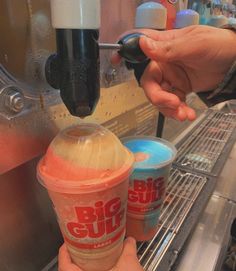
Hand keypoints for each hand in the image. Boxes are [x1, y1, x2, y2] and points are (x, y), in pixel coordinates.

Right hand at [112, 25, 235, 120]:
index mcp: (163, 48)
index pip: (138, 47)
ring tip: (184, 114)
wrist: (235, 63)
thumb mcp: (193, 45)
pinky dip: (178, 112)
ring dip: (169, 109)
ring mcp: (171, 78)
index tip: (115, 61)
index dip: (124, 53)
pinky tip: (188, 114)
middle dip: (159, 98)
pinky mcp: (180, 90)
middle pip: (149, 84)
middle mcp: (163, 63)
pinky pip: (172, 104)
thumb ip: (167, 49)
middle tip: (173, 104)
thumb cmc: (217, 46)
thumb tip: (143, 43)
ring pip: (159, 98)